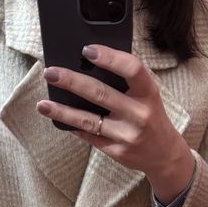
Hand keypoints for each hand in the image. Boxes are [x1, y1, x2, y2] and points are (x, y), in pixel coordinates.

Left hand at [36, 44, 190, 178]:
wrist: (164, 155)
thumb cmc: (152, 118)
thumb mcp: (148, 96)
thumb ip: (127, 83)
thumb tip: (89, 65)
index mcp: (149, 94)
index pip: (132, 69)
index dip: (109, 57)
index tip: (87, 50)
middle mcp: (139, 114)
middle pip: (100, 93)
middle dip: (72, 81)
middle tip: (51, 73)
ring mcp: (126, 135)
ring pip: (88, 120)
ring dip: (62, 111)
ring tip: (43, 104)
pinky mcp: (116, 151)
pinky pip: (89, 136)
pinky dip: (73, 127)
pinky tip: (58, 119)